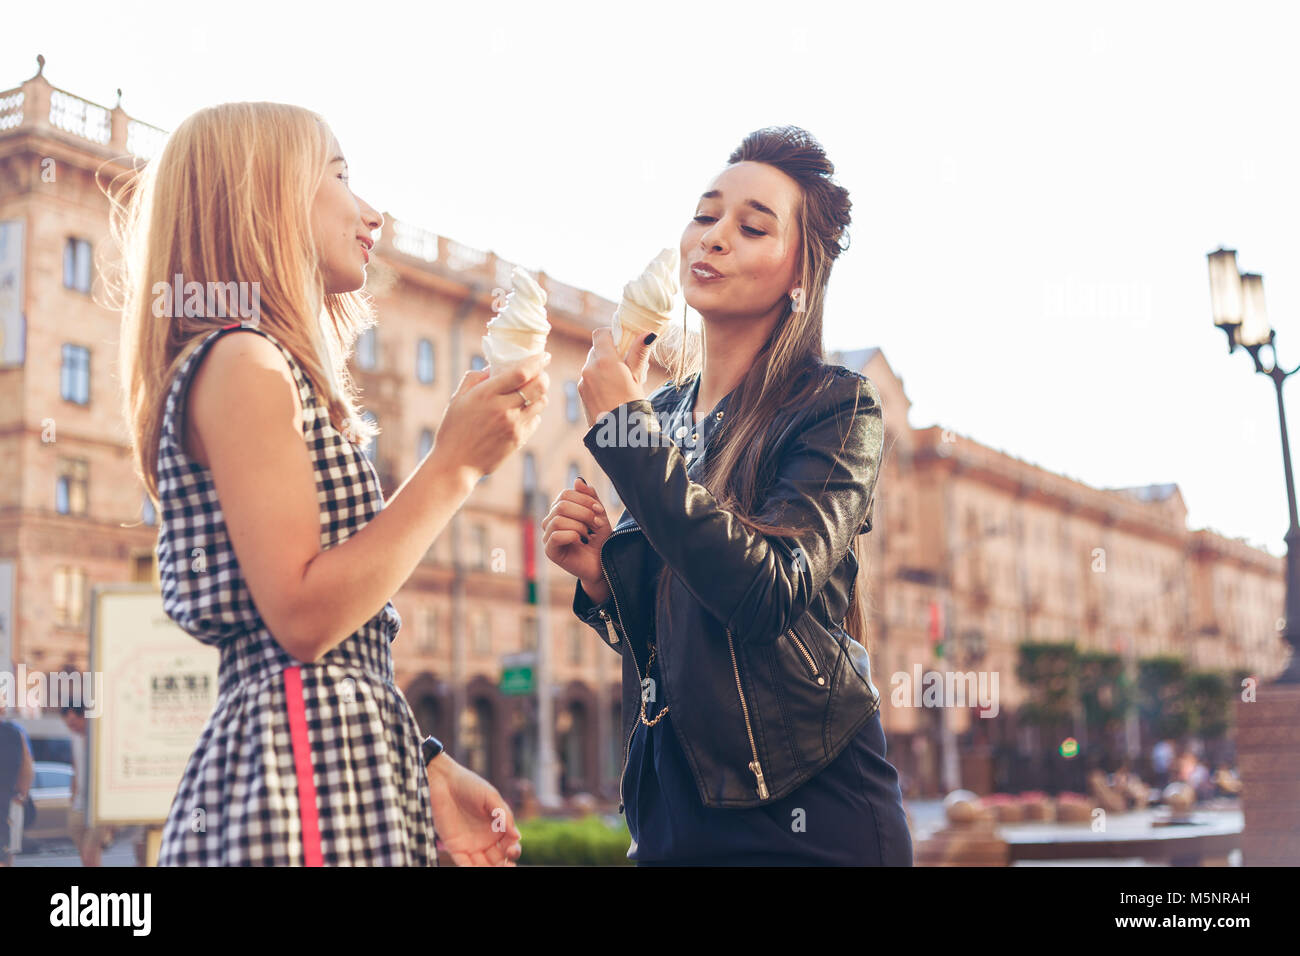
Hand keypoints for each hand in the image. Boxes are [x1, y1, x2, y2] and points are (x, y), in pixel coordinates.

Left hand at [427, 755, 521, 865]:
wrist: (443, 781)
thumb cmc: (469, 785)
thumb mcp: (491, 797)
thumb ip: (504, 815)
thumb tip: (517, 836)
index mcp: (498, 826)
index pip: (510, 843)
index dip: (513, 849)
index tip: (511, 848)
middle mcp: (486, 838)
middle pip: (499, 858)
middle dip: (506, 864)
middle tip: (508, 865)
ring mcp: (471, 844)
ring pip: (483, 864)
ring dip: (490, 870)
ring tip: (495, 871)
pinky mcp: (455, 847)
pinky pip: (464, 864)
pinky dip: (470, 870)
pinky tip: (477, 870)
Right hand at [431, 352, 550, 480]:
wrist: (455, 464)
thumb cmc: (453, 429)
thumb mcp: (458, 399)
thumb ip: (475, 378)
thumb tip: (494, 367)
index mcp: (486, 394)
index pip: (521, 373)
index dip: (537, 362)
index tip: (544, 355)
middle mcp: (503, 409)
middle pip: (538, 387)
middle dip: (543, 377)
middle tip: (541, 374)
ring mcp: (513, 426)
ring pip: (540, 403)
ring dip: (540, 395)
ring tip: (531, 393)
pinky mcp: (519, 440)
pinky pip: (535, 421)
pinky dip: (533, 413)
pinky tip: (522, 413)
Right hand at [542, 476, 610, 585]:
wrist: (603, 565)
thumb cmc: (600, 540)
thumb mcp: (599, 515)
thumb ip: (590, 497)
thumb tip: (577, 480)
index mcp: (560, 511)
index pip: (565, 494)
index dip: (584, 499)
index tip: (599, 510)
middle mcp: (551, 521)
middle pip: (561, 505)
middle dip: (584, 513)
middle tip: (597, 524)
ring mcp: (548, 536)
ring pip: (558, 519)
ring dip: (579, 525)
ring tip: (589, 535)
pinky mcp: (550, 551)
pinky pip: (555, 535)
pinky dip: (572, 535)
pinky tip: (581, 541)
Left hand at [576, 328, 654, 427]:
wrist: (619, 434)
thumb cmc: (632, 404)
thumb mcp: (638, 377)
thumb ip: (639, 353)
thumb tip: (648, 334)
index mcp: (604, 361)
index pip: (600, 334)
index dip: (610, 335)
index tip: (621, 343)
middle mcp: (589, 368)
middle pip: (596, 349)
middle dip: (609, 353)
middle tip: (625, 365)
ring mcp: (583, 381)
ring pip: (592, 364)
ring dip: (603, 367)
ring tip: (619, 382)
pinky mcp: (581, 393)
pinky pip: (589, 378)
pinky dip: (598, 379)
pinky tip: (611, 392)